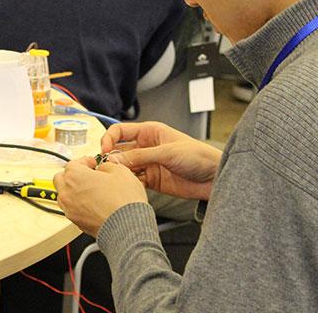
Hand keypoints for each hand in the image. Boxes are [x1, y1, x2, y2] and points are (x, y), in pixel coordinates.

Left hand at [53, 160, 146, 236]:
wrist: (127, 227)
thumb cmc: (122, 201)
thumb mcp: (120, 171)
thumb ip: (107, 166)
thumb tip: (104, 168)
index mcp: (74, 176)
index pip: (73, 163)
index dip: (84, 161)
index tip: (92, 163)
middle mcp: (67, 193)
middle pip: (62, 179)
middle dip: (73, 175)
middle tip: (88, 175)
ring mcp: (70, 210)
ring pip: (65, 196)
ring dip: (74, 191)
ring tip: (91, 191)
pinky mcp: (76, 223)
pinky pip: (73, 210)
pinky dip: (80, 205)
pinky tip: (94, 205)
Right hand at [101, 122, 221, 200]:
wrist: (213, 178)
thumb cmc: (198, 156)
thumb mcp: (167, 152)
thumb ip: (140, 156)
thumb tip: (114, 159)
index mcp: (149, 132)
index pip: (120, 131)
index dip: (109, 139)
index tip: (103, 150)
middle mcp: (146, 147)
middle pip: (119, 150)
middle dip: (110, 158)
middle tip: (105, 168)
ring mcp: (148, 164)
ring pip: (124, 167)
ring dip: (118, 172)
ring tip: (115, 179)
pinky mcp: (151, 180)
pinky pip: (133, 180)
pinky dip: (128, 183)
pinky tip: (126, 186)